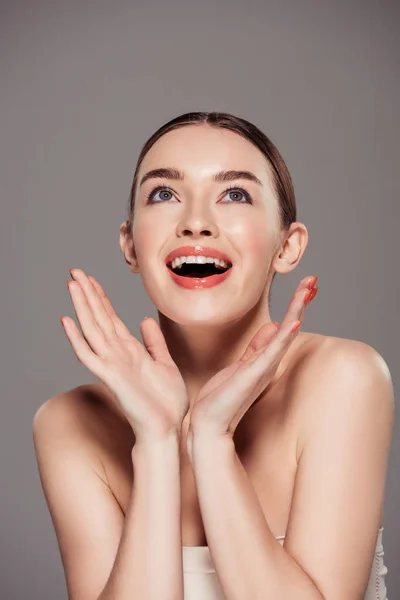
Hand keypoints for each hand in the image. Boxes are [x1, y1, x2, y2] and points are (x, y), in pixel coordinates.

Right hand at [60, 269, 188, 445]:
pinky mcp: (111, 377)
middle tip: (74, 271)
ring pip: (92, 329)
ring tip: (72, 284)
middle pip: (97, 318)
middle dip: (86, 294)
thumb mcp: (165, 363)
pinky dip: (76, 339)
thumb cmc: (166, 402)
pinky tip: (66, 321)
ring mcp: (112, 365)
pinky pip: (89, 356)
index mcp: (129, 350)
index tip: (90, 278)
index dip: (100, 297)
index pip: (110, 317)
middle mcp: (117, 354)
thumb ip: (153, 342)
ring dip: (81, 307)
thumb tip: (144, 320)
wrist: (168, 429)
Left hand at [188, 276, 317, 445]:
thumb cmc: (222, 396)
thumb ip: (256, 347)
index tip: (305, 285)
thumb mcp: (241, 365)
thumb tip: (272, 326)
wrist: (208, 422)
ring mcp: (262, 368)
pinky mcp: (253, 375)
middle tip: (312, 280)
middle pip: (290, 326)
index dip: (295, 305)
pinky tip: (293, 322)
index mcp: (265, 358)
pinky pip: (271, 353)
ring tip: (306, 291)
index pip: (284, 326)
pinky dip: (284, 337)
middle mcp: (268, 362)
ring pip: (284, 334)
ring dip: (296, 312)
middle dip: (300, 303)